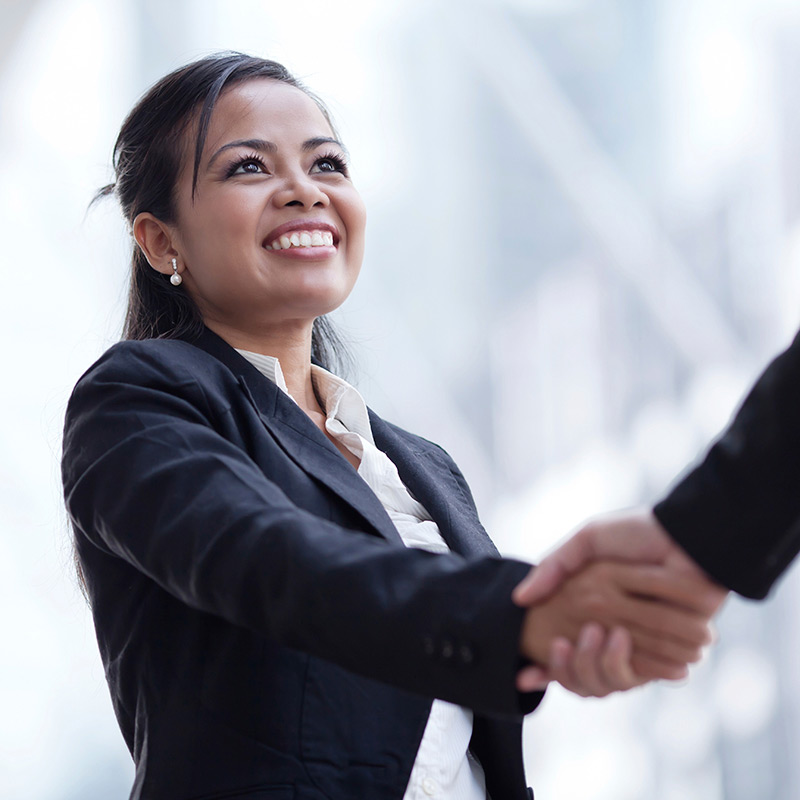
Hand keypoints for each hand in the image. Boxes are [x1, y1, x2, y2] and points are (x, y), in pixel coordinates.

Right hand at [514, 509, 727, 694]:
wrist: (688, 535)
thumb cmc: (637, 532)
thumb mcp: (588, 540)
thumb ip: (555, 566)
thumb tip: (518, 599)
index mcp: (599, 604)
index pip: (569, 644)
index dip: (553, 658)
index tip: (543, 655)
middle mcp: (620, 627)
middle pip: (589, 666)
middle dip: (578, 662)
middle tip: (573, 639)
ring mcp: (646, 641)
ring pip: (613, 673)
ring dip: (605, 660)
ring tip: (602, 631)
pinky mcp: (673, 648)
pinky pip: (644, 669)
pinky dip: (632, 661)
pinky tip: (621, 636)